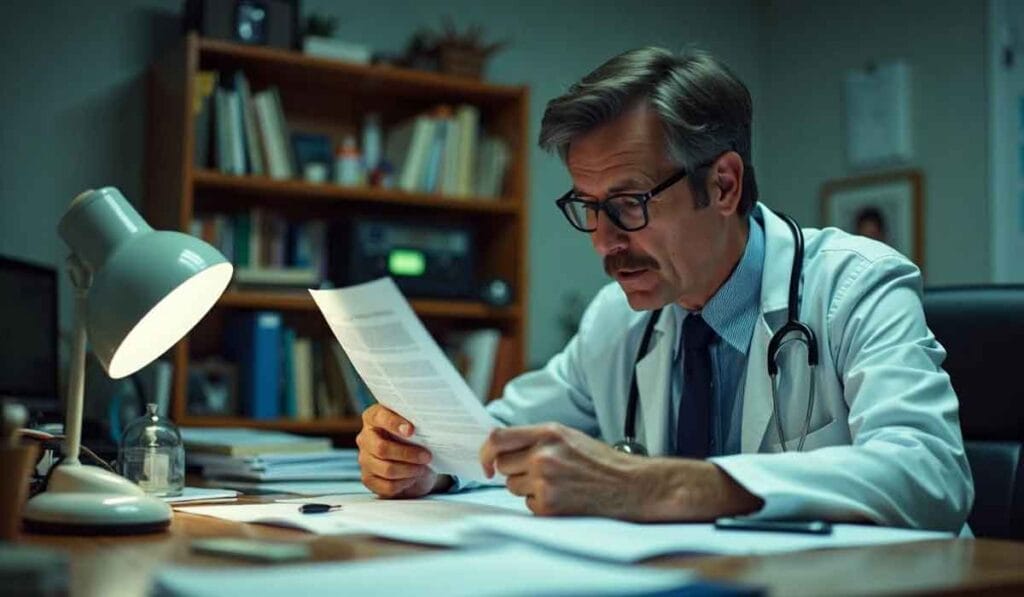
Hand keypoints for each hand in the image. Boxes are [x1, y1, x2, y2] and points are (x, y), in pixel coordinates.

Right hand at [356, 405, 450, 497]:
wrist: (413, 461)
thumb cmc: (414, 439)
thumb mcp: (415, 427)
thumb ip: (416, 423)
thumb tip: (430, 426)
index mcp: (373, 418)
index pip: (379, 417)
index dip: (394, 423)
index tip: (411, 430)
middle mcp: (365, 438)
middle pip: (382, 449)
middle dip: (408, 454)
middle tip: (427, 456)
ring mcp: (364, 459)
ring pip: (387, 469)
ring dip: (409, 470)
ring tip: (422, 468)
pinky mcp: (369, 479)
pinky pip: (387, 485)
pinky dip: (404, 483)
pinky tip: (412, 478)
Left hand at [479, 423, 763, 520]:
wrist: (632, 485)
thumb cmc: (600, 461)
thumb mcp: (568, 436)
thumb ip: (535, 438)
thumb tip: (498, 447)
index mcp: (548, 432)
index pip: (497, 438)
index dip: (484, 452)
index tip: (485, 464)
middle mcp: (543, 455)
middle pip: (502, 466)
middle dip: (515, 471)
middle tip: (541, 472)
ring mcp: (545, 482)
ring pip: (513, 488)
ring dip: (528, 488)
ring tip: (557, 484)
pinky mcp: (549, 506)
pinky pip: (528, 506)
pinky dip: (541, 505)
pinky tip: (564, 498)